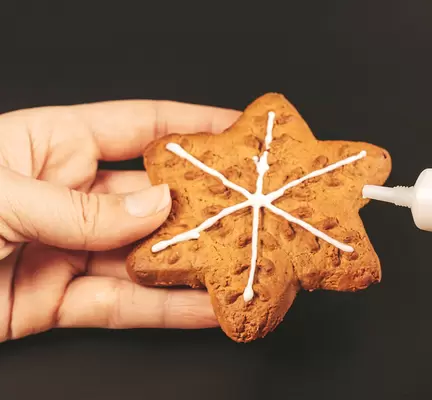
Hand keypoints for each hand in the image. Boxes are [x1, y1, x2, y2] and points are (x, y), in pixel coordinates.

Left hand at [0, 100, 240, 341]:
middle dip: (204, 204)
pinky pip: (121, 306)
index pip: (138, 126)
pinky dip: (166, 310)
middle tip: (253, 208)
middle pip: (152, 197)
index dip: (191, 127)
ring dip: (193, 265)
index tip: (238, 131)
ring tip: (240, 264)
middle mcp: (66, 195)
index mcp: (51, 146)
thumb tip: (156, 207)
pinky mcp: (56, 302)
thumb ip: (81, 209)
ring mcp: (65, 250)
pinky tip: (205, 308)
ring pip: (144, 257)